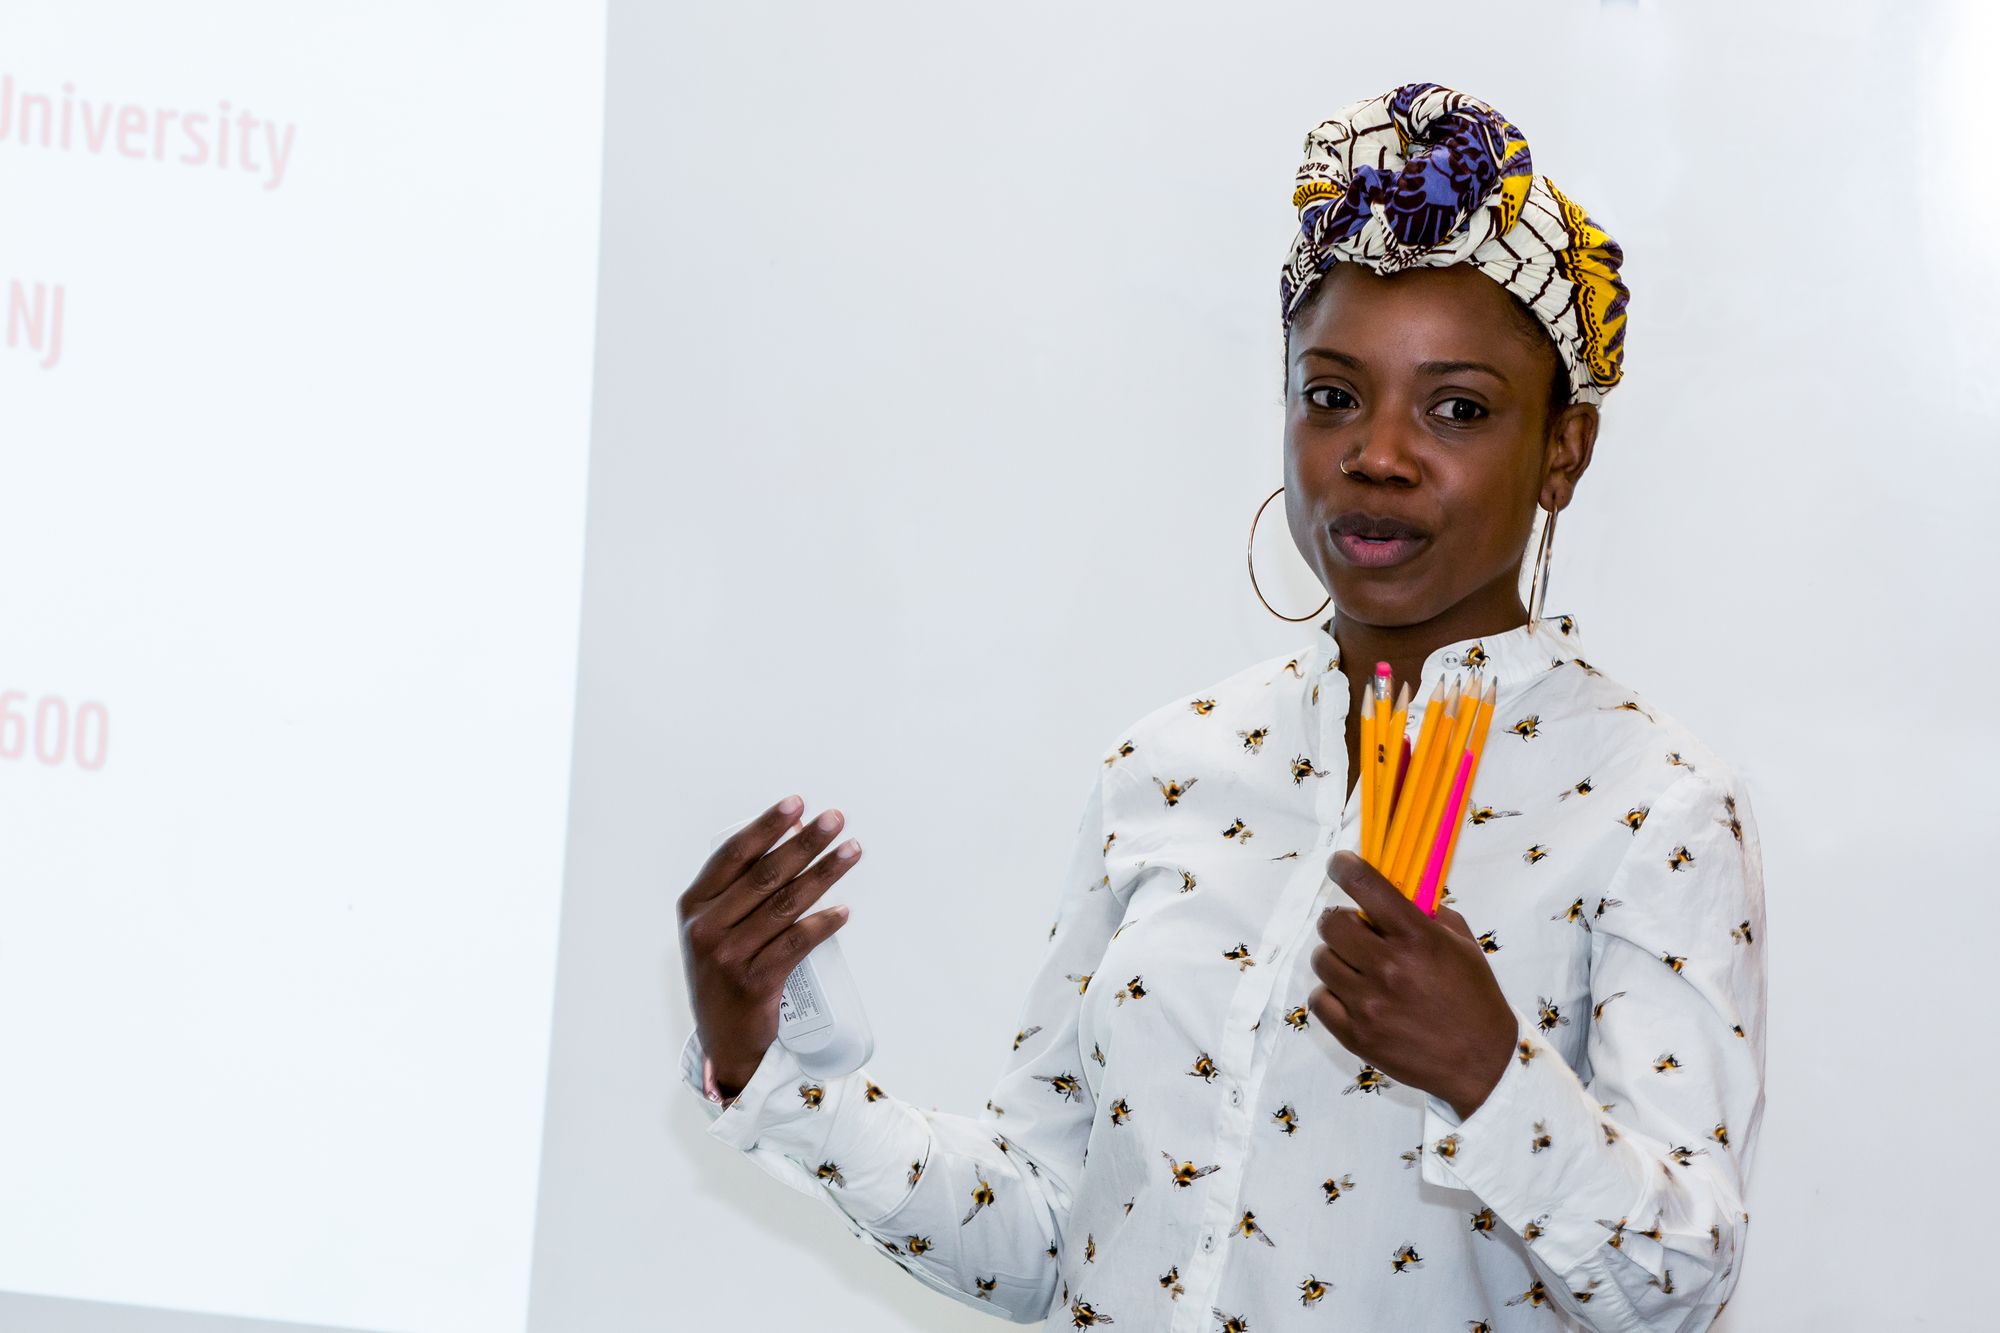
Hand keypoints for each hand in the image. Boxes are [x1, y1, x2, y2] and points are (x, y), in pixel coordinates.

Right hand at [677, 796, 861, 1096]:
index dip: (767, 825)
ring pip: (785, 905)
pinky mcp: (753, 984)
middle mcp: (705, 929)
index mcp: (694, 906)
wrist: (724, 1040)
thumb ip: (741, 889)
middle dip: (804, 842)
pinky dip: (823, 924)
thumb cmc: (726, 971)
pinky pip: (796, 945)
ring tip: (851, 851)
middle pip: (764, 875)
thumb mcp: (716, 928)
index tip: (798, 803)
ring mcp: (727, 958)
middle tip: (836, 819)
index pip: (732, 854)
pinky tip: (844, 911)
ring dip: (824, 874)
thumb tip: (793, 836)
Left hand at [1307, 850, 1515, 1119]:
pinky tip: (1354, 996)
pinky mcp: (1356, 1035)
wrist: (1482, 1063)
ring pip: (1322, 960)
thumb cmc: (1474, 998)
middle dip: (1340, 921)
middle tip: (1356, 932)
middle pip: (1330, 924)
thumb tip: (1390, 891)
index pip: (1366, 887)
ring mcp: (1369, 1003)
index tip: (1339, 864)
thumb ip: (1426, 914)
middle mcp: (1388, 967)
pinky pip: (1318, 998)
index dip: (1344, 868)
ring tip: (1361, 970)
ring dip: (1338, 959)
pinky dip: (1331, 994)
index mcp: (1417, 939)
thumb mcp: (1462, 944)